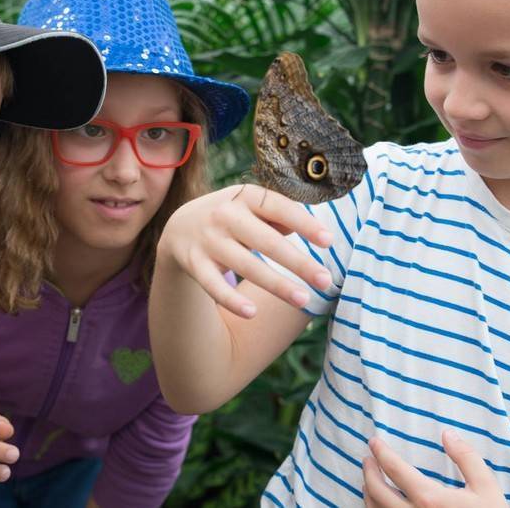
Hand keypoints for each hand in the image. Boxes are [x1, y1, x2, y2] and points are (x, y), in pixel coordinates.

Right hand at [157, 183, 333, 317]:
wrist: (180, 226)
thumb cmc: (234, 217)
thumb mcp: (253, 207)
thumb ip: (280, 216)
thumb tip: (314, 229)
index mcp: (246, 197)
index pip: (280, 208)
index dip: (305, 224)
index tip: (329, 241)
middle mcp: (225, 215)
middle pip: (267, 242)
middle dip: (298, 263)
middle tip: (325, 281)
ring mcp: (209, 239)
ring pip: (246, 265)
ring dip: (276, 284)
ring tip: (303, 300)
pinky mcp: (194, 263)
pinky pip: (214, 285)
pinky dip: (231, 300)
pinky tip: (252, 312)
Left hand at [362, 431, 506, 507]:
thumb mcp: (486, 487)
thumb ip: (467, 458)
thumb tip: (448, 434)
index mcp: (429, 499)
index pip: (395, 470)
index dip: (381, 453)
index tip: (374, 441)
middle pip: (377, 491)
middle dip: (368, 471)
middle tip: (367, 459)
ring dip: (368, 492)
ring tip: (368, 480)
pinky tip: (378, 503)